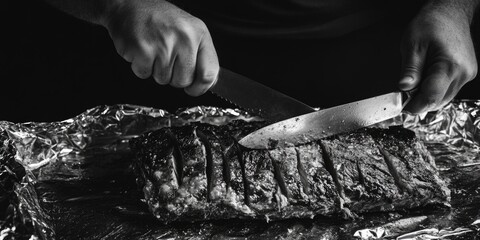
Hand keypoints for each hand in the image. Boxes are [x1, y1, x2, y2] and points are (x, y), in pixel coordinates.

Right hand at [102, 0, 218, 95]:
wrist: (128, 5)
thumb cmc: (158, 19)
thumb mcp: (188, 30)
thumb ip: (199, 55)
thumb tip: (206, 82)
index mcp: (199, 34)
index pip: (210, 72)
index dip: (201, 87)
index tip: (193, 89)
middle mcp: (185, 38)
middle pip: (184, 81)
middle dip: (173, 76)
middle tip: (165, 57)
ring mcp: (164, 44)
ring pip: (163, 79)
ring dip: (155, 70)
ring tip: (153, 50)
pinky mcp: (144, 50)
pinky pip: (144, 74)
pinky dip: (140, 66)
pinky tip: (142, 50)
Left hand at [399, 2, 477, 112]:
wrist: (450, 14)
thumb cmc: (431, 25)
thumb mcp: (412, 44)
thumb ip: (410, 69)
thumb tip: (404, 88)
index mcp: (449, 66)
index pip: (432, 96)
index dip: (415, 106)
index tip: (403, 108)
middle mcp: (462, 73)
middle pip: (438, 101)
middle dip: (420, 102)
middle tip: (404, 96)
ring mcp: (467, 74)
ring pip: (444, 98)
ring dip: (428, 97)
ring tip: (415, 85)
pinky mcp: (466, 73)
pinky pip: (449, 90)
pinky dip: (436, 90)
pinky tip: (426, 80)